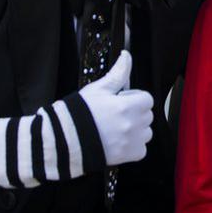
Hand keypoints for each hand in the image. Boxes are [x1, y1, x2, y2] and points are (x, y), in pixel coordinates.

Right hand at [78, 51, 153, 165]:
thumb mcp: (98, 89)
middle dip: (135, 112)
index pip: (147, 98)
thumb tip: (126, 56)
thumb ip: (117, 73)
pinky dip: (133, 146)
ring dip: (136, 129)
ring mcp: (131, 142)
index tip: (122, 100)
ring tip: (117, 128)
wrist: (64, 141)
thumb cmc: (78, 114)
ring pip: (146, 132)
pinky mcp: (127, 156)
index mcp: (127, 106)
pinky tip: (118, 141)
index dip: (134, 97)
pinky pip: (141, 150)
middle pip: (147, 115)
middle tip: (117, 114)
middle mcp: (133, 125)